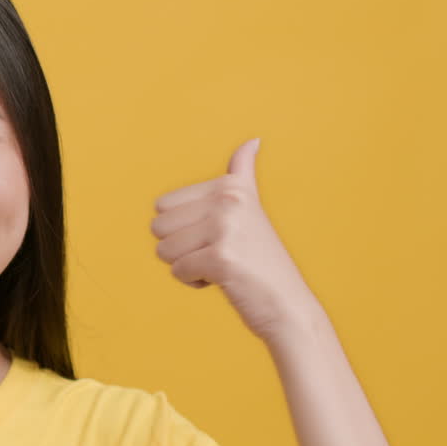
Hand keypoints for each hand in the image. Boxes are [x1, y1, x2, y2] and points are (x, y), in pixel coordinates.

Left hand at [149, 138, 321, 343]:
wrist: (287, 305)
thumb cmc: (260, 260)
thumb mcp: (251, 208)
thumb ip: (243, 174)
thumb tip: (253, 140)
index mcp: (230, 186)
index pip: (163, 205)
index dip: (184, 228)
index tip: (219, 235)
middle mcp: (228, 200)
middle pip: (158, 226)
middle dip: (181, 247)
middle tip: (218, 253)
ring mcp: (225, 227)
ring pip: (164, 250)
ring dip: (187, 265)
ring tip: (221, 265)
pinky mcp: (221, 257)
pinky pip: (177, 271)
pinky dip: (194, 281)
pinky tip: (223, 280)